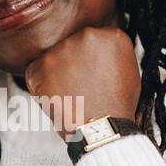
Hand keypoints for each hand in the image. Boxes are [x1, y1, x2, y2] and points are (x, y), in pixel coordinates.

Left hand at [23, 26, 140, 140]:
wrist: (99, 129)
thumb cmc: (115, 107)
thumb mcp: (129, 72)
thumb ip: (113, 54)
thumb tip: (101, 52)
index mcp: (111, 36)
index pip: (94, 40)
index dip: (91, 60)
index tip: (93, 74)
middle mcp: (86, 36)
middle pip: (73, 46)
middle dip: (73, 64)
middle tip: (81, 86)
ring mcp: (62, 48)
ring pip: (54, 58)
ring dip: (57, 74)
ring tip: (71, 95)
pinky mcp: (41, 64)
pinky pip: (36, 72)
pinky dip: (42, 86)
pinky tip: (58, 98)